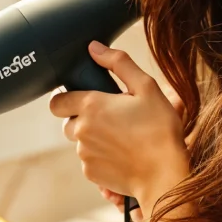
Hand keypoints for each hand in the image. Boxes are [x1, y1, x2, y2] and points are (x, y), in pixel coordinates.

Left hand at [50, 41, 189, 212]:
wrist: (164, 174)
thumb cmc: (159, 129)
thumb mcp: (146, 87)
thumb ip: (118, 63)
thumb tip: (94, 48)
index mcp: (91, 106)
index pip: (56, 101)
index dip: (66, 98)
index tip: (83, 99)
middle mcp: (81, 130)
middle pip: (68, 122)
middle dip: (84, 119)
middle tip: (112, 118)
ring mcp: (84, 154)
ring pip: (81, 142)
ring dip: (95, 138)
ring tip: (123, 137)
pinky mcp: (91, 173)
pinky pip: (90, 161)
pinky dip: (102, 157)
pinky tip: (124, 154)